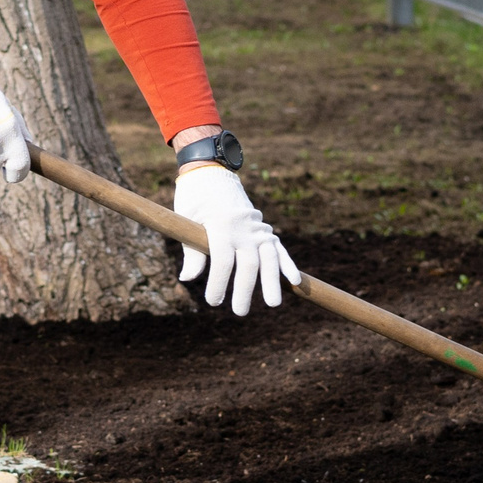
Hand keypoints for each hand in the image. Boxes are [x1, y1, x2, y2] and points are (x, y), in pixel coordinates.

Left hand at [173, 163, 298, 314]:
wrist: (212, 171)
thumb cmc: (194, 199)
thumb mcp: (187, 222)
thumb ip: (192, 251)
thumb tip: (187, 279)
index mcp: (221, 225)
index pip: (223, 261)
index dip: (219, 284)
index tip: (213, 301)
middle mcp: (242, 227)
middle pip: (249, 264)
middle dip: (245, 290)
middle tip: (240, 312)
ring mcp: (256, 227)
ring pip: (269, 258)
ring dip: (272, 282)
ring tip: (274, 303)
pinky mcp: (263, 228)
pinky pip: (279, 248)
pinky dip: (287, 264)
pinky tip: (295, 281)